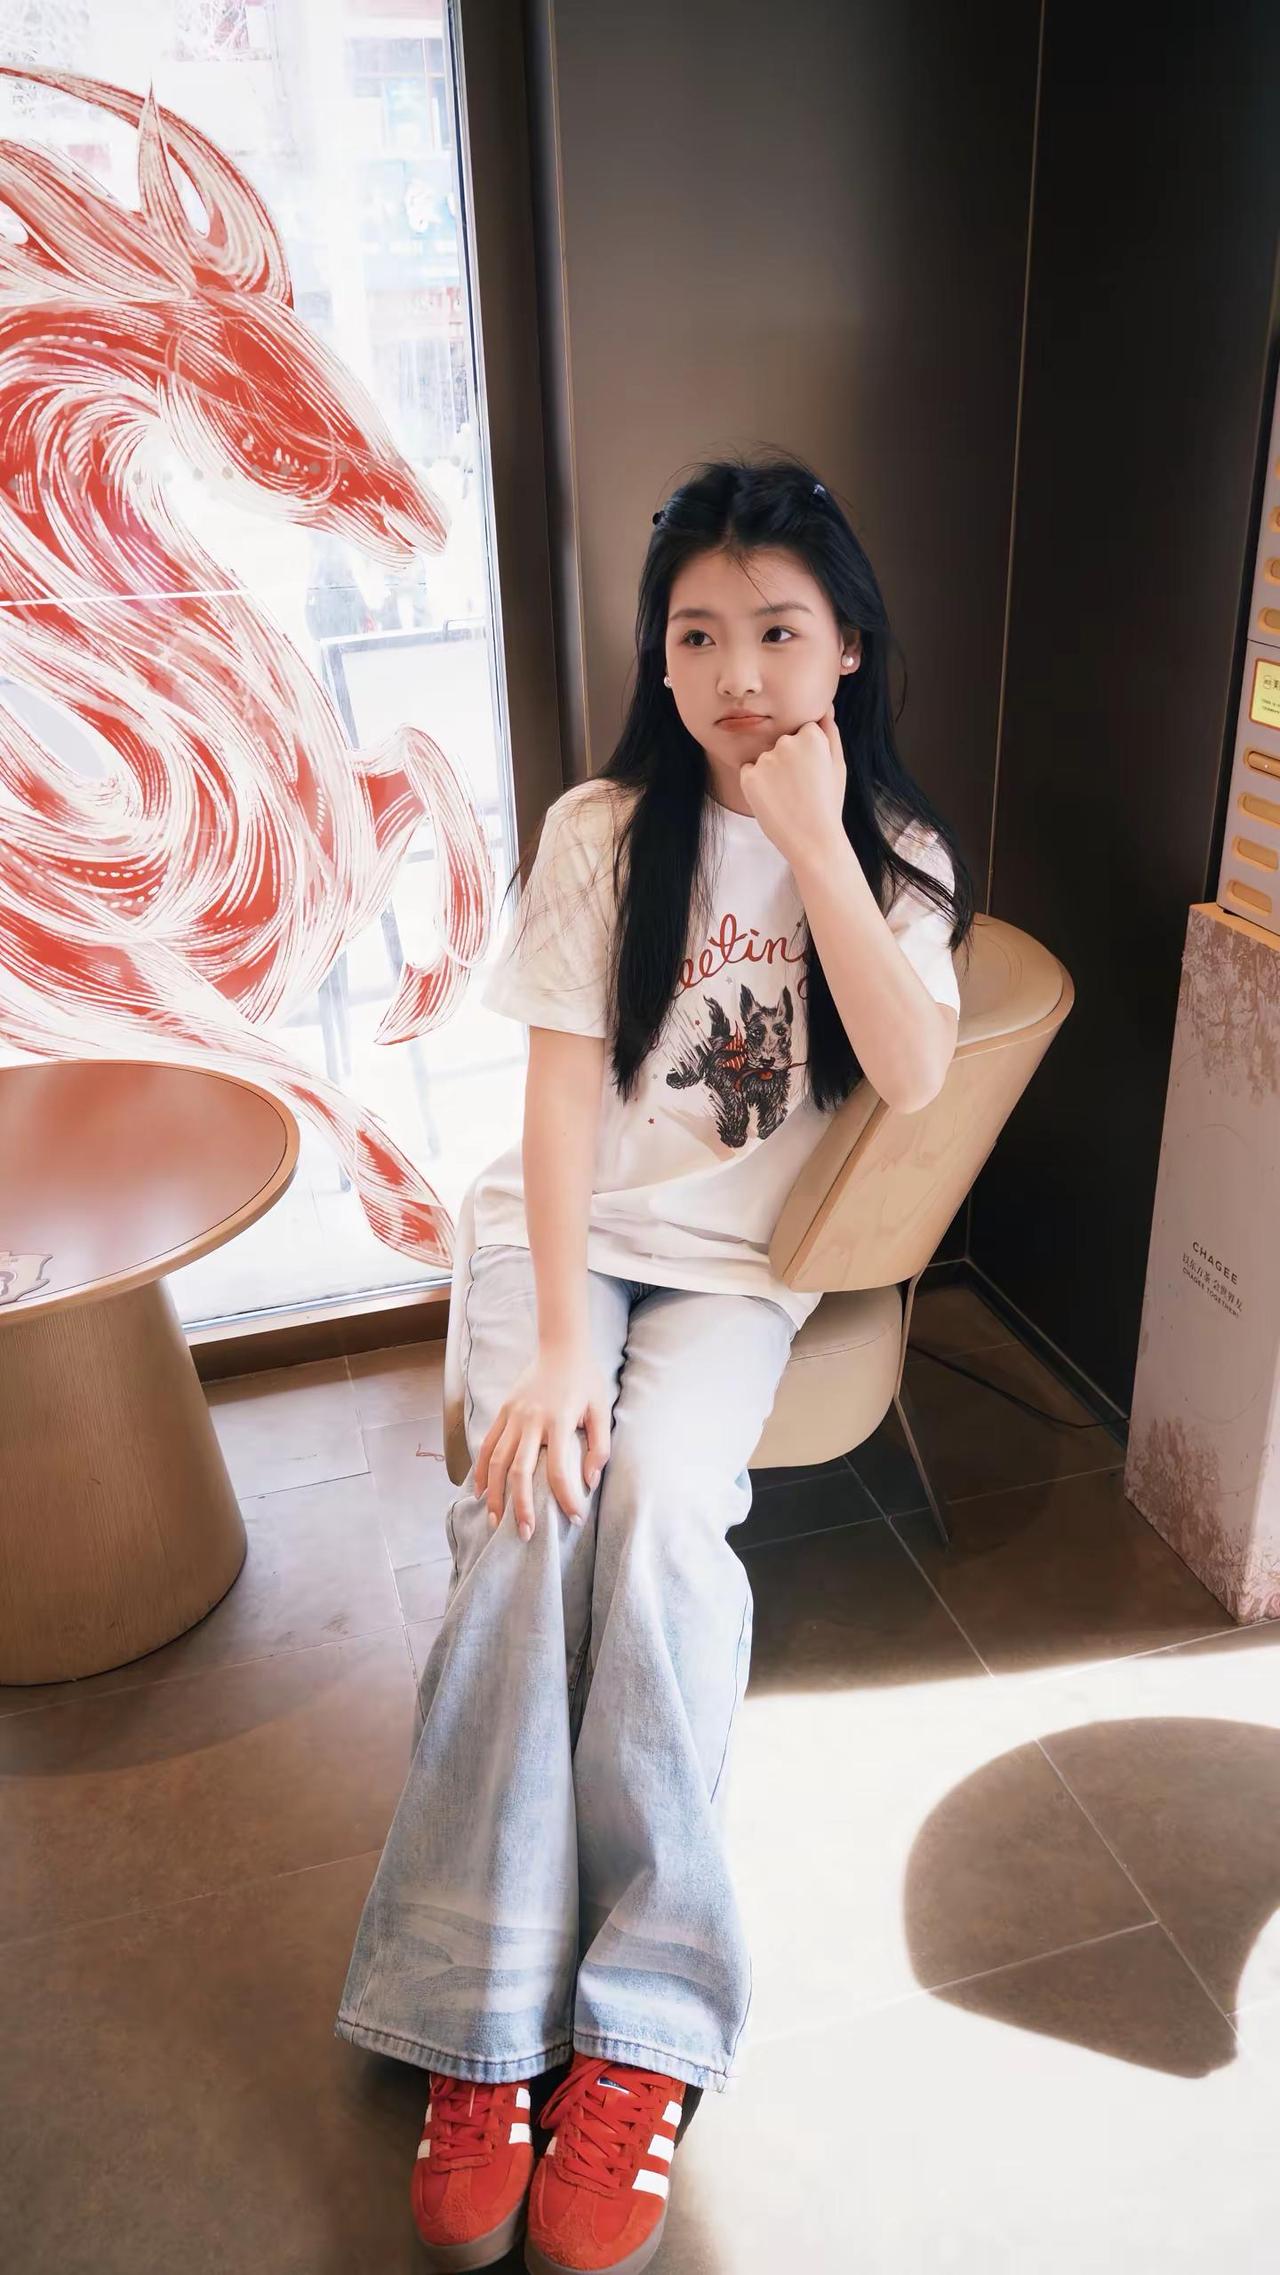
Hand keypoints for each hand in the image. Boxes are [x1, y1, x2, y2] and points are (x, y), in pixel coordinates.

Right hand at [474, 1343, 612, 1541]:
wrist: (560, 1346)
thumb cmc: (585, 1380)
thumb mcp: (601, 1409)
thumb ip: (599, 1447)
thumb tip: (590, 1482)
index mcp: (559, 1420)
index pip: (559, 1469)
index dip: (566, 1497)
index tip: (575, 1518)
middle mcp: (531, 1420)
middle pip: (519, 1471)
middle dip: (521, 1506)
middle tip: (526, 1534)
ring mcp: (512, 1416)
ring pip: (496, 1462)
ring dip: (495, 1494)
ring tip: (496, 1522)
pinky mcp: (502, 1412)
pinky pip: (486, 1445)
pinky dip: (481, 1471)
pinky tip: (480, 1492)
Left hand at [739, 704, 846, 866]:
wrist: (813, 841)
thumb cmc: (828, 804)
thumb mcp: (838, 765)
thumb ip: (830, 732)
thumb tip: (826, 707)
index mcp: (811, 735)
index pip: (802, 731)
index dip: (807, 753)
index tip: (812, 773)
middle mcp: (786, 742)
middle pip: (781, 742)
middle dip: (787, 761)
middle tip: (801, 788)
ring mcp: (766, 759)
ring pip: (765, 758)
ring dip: (772, 773)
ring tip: (788, 797)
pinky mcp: (749, 776)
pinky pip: (749, 772)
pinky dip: (757, 784)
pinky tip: (773, 801)